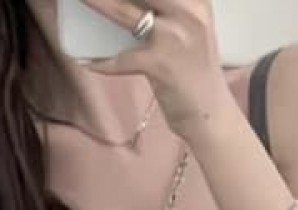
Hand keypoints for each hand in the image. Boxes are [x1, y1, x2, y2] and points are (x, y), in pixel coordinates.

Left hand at [81, 0, 235, 140]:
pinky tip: (88, 62)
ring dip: (96, 3)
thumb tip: (131, 3)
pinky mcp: (160, 64)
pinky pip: (121, 60)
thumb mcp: (191, 29)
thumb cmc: (195, 70)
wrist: (210, 112)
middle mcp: (187, 12)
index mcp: (195, 0)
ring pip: (123, 11)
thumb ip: (169, 8)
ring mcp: (173, 37)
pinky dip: (103, 63)